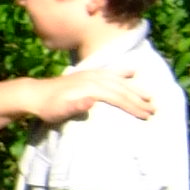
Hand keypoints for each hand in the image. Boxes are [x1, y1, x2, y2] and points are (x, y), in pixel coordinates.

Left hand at [25, 66, 153, 123]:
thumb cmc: (48, 107)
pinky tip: (132, 73)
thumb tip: (91, 101)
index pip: (117, 97)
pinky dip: (124, 73)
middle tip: (155, 110)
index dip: (133, 107)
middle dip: (139, 99)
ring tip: (150, 96)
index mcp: (90, 88)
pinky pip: (111, 72)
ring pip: (119, 80)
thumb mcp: (59, 111)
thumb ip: (75, 106)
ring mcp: (91, 75)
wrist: (35, 94)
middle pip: (121, 88)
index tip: (146, 116)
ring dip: (135, 88)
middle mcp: (93, 78)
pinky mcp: (88, 75)